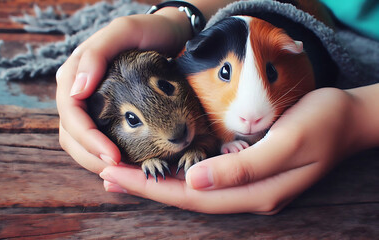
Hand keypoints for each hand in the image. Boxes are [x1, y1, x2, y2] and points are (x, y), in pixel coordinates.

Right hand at [56, 13, 191, 172]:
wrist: (168, 34)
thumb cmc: (148, 31)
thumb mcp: (124, 31)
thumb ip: (96, 55)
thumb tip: (76, 91)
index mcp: (74, 74)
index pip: (71, 114)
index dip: (88, 139)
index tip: (114, 156)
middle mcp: (77, 91)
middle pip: (70, 134)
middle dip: (91, 156)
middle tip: (121, 171)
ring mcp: (88, 103)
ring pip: (78, 142)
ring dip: (95, 161)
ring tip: (123, 171)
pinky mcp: (103, 112)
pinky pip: (94, 139)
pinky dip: (103, 155)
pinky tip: (124, 163)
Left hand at [99, 87, 362, 213]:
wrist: (347, 118)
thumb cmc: (321, 123)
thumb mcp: (288, 142)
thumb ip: (243, 167)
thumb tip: (194, 183)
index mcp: (255, 193)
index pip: (191, 197)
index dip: (151, 188)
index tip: (116, 175)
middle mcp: (247, 195)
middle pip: (186, 197)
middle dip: (146, 187)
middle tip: (107, 175)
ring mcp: (248, 185)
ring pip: (193, 190)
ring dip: (158, 182)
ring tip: (123, 174)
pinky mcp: (247, 169)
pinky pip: (205, 177)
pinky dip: (177, 172)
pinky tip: (162, 164)